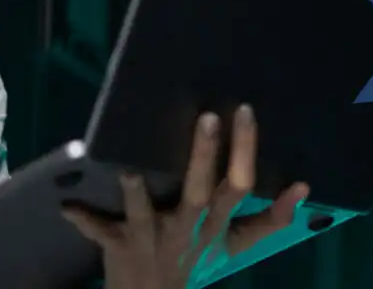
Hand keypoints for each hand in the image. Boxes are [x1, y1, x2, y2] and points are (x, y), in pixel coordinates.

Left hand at [63, 104, 308, 288]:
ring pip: (146, 212)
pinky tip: (67, 205)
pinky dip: (84, 220)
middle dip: (204, 155)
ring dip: (136, 192)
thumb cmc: (196, 261)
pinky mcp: (119, 245)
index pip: (239, 186)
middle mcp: (187, 227)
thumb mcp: (237, 244)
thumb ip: (271, 219)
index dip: (244, 152)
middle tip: (208, 117)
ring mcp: (152, 237)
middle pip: (200, 190)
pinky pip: (100, 232)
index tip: (245, 111)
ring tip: (130, 167)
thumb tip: (305, 186)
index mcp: (216, 223)